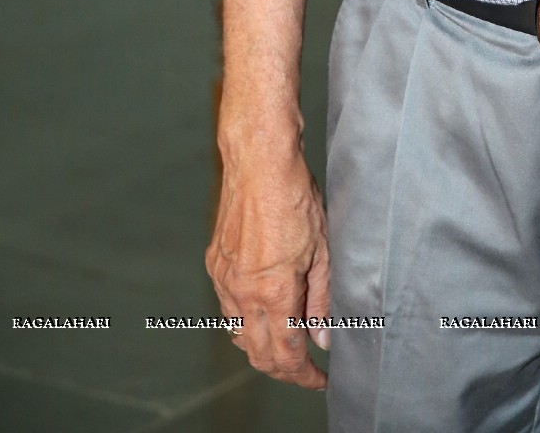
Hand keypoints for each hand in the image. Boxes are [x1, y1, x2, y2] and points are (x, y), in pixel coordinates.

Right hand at [206, 147, 331, 388]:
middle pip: (258, 354)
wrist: (259, 160)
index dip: (304, 375)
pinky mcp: (216, 264)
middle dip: (283, 368)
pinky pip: (228, 306)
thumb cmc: (294, 197)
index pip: (286, 355)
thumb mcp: (323, 249)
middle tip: (306, 367)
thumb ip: (322, 299)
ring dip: (262, 345)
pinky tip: (264, 307)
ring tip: (289, 338)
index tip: (319, 379)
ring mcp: (224, 279)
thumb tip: (324, 337)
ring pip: (239, 334)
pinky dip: (246, 318)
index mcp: (273, 293)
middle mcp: (242, 292)